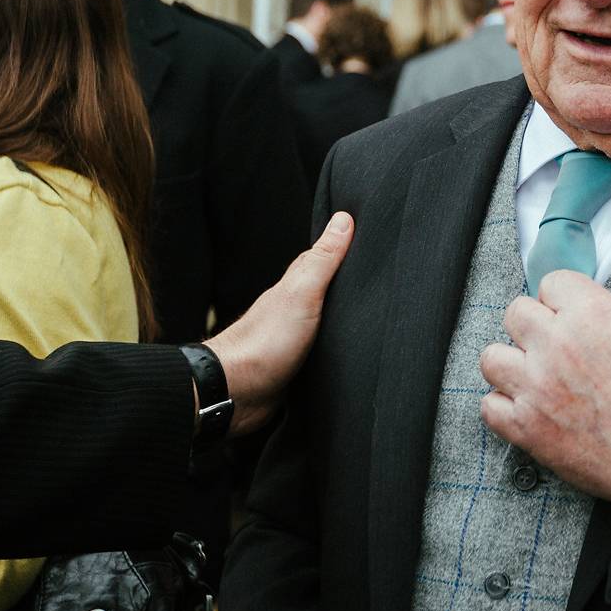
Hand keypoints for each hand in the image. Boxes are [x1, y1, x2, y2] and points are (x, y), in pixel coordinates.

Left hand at [205, 211, 353, 435]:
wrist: (238, 391)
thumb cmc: (266, 341)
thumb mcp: (302, 293)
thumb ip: (323, 260)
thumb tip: (343, 219)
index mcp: (295, 286)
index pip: (322, 257)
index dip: (342, 244)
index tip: (366, 231)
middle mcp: (295, 307)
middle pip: (324, 286)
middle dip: (346, 278)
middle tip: (372, 267)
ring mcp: (296, 336)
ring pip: (326, 317)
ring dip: (343, 313)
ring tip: (367, 304)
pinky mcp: (299, 364)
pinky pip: (324, 346)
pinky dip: (337, 341)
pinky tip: (350, 344)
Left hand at [481, 270, 610, 534]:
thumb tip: (593, 321)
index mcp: (594, 315)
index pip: (551, 282)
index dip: (562, 300)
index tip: (568, 314)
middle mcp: (558, 345)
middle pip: (515, 313)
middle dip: (534, 326)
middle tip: (553, 344)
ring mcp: (537, 388)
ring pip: (492, 358)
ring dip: (512, 364)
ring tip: (535, 376)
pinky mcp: (527, 429)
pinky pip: (489, 406)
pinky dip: (506, 407)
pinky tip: (530, 409)